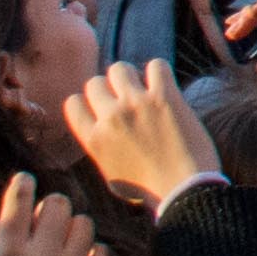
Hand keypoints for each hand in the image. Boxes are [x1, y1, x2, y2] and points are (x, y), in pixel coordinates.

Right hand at [0, 170, 107, 255]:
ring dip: (71, 230)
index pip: (19, 203)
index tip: (25, 180)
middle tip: (45, 221)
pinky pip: (100, 250)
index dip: (22, 185)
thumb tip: (13, 209)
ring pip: (83, 223)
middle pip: (58, 204)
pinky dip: (90, 254)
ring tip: (61, 246)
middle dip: (50, 208)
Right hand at [62, 62, 227, 209]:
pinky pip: (155, 65)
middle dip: (110, 90)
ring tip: (144, 89)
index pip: (73, 103)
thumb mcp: (110, 174)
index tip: (102, 109)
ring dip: (131, 76)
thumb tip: (100, 130)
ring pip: (120, 68)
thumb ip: (101, 148)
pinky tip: (163, 85)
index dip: (88, 103)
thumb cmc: (149, 190)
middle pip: (95, 82)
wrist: (183, 191)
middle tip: (126, 100)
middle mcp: (110, 118)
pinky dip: (158, 72)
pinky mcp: (164, 97)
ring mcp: (136, 104)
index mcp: (93, 139)